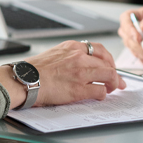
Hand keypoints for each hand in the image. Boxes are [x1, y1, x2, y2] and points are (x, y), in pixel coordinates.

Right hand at [0, 40, 125, 108]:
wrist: (24, 79)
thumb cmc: (34, 69)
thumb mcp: (55, 53)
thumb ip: (70, 55)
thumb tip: (83, 63)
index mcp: (73, 47)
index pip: (99, 49)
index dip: (109, 59)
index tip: (110, 65)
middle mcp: (79, 57)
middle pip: (108, 63)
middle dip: (116, 73)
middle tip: (118, 81)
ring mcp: (80, 73)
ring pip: (109, 76)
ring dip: (113, 84)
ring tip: (111, 89)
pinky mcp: (79, 89)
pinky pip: (100, 91)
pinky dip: (103, 94)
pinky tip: (100, 96)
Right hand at [118, 6, 142, 63]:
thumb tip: (142, 28)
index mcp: (132, 16)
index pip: (125, 22)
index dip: (130, 31)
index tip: (139, 38)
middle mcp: (131, 30)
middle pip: (128, 39)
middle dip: (138, 46)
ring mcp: (135, 42)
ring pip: (134, 50)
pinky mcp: (142, 52)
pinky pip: (141, 58)